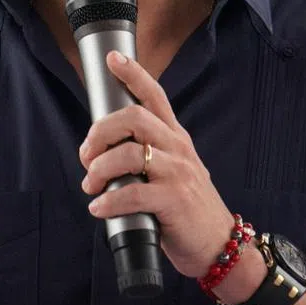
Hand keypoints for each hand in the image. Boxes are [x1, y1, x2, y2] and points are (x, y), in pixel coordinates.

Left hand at [78, 51, 235, 278]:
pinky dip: (108, 202)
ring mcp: (178, 173)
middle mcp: (178, 148)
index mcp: (176, 137)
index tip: (113, 59)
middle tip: (86, 155)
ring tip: (90, 187)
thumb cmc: (187, 208)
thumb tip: (103, 152)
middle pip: (134, 117)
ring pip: (129, 154)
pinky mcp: (174, 200)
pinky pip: (132, 193)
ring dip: (99, 170)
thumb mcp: (174, 170)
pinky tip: (100, 209)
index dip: (133, 74)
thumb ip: (148, 155)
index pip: (155, 96)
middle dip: (100, 132)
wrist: (219, 245)